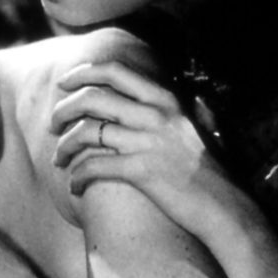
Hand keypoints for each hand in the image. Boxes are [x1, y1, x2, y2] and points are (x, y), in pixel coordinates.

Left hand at [50, 61, 277, 277]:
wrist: (225, 206)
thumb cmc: (204, 169)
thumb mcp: (185, 125)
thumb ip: (160, 107)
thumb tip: (130, 94)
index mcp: (164, 98)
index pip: (115, 71)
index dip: (83, 73)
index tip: (64, 83)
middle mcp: (155, 114)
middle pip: (92, 98)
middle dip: (63, 109)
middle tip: (52, 124)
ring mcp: (148, 141)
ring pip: (87, 132)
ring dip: (64, 146)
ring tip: (59, 158)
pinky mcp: (142, 170)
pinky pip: (94, 166)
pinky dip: (77, 176)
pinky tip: (74, 185)